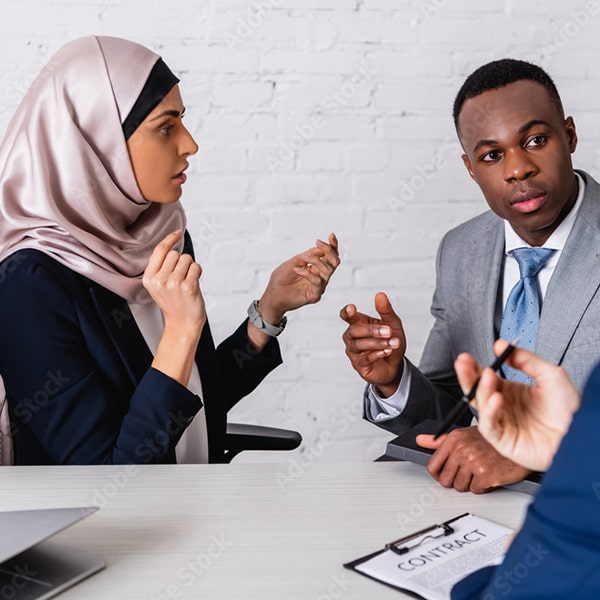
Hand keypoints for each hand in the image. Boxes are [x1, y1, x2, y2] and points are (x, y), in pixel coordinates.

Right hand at [143, 230, 205, 334]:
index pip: (160, 250)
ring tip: (186, 282)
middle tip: (181, 277)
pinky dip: (197, 273)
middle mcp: (160, 280)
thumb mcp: (157, 285)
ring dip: (190, 268)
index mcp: (149, 278)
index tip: (177, 233)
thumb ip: (160, 267)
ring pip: (187, 259)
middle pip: (175, 254)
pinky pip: (196, 267)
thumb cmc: (173, 303)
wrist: (182, 323)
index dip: (170, 239)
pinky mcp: (188, 286)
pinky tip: (193, 284)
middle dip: (182, 261)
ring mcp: (174, 283)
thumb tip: (170, 246)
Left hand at [258, 233, 339, 323]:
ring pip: (328, 271)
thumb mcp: (294, 261)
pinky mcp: (314, 295)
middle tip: (318, 243)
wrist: (272, 294)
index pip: (330, 256)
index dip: (333, 246)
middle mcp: (320, 276)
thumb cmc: (281, 279)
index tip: (331, 235)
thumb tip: (321, 248)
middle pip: (334, 262)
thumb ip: (308, 255)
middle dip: (329, 251)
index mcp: (316, 267)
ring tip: (304, 258)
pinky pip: (318, 282)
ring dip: (316, 260)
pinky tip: (297, 270)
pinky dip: (307, 273)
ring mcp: (319, 287)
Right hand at [340, 292, 405, 396]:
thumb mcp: (393, 324)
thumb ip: (386, 310)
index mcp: (358, 323)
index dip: (346, 312)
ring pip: (359, 345)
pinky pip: (364, 359)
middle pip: (354, 330)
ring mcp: (353, 351)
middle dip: (372, 331)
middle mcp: (352, 336)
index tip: (351, 309)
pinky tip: (387, 351)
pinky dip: (377, 354)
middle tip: (388, 331)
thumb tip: (380, 295)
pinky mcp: (358, 364)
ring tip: (393, 343)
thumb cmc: (390, 341)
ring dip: (378, 343)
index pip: (347, 316)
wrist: (395, 364)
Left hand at [417, 427, 531, 492]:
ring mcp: (473, 463)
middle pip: (445, 479)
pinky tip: (488, 475)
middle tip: (465, 474)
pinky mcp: (486, 475)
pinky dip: (482, 487)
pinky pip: (475, 490)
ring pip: (460, 486)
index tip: (443, 475)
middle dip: (454, 480)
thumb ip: (439, 440)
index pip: (433, 465)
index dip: (437, 474)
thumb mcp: (464, 434)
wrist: (520, 441)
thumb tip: (420, 440)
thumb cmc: (493, 439)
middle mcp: (462, 449)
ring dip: (469, 483)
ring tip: (478, 472)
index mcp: (454, 439)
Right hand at [453, 340, 579, 470]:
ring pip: (480, 406)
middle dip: (468, 376)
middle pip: (476, 391)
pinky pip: (488, 425)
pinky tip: (496, 398)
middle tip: (462, 363)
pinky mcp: (503, 440)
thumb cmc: (571, 411)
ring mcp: (503, 423)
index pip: (486, 378)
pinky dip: (489, 411)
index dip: (475, 368)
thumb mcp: (550, 374)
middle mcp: (504, 407)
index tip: (468, 357)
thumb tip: (503, 346)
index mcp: (511, 392)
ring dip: (480, 389)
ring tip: (487, 375)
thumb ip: (525, 359)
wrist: (581, 436)